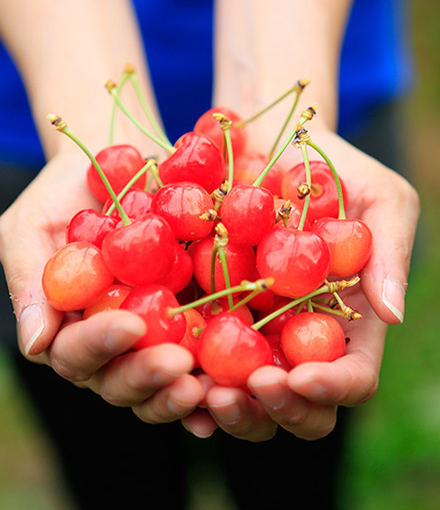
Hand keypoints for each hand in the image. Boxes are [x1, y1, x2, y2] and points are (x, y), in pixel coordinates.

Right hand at [0, 150, 204, 421]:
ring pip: (159, 389)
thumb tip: (34, 344)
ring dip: (181, 393)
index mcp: (60, 329)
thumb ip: (27, 280)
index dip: (99, 345)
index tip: (130, 324)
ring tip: (208, 384)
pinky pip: (205, 366)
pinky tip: (237, 383)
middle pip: (117, 384)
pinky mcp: (192, 330)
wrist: (115, 162)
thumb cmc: (60, 193)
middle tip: (178, 363)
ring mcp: (148, 344)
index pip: (73, 354)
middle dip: (146, 377)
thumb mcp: (29, 226)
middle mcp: (104, 347)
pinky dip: (220, 380)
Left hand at [183, 129, 419, 440]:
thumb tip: (392, 315)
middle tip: (247, 387)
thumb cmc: (330, 169)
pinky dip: (173, 377)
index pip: (349, 379)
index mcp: (342, 328)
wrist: (260, 143)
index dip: (330, 388)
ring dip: (221, 406)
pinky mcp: (193, 319)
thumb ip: (388, 253)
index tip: (299, 376)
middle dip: (273, 410)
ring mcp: (241, 337)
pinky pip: (183, 362)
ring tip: (199, 389)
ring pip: (236, 399)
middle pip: (292, 408)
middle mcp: (291, 344)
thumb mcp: (378, 197)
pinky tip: (160, 371)